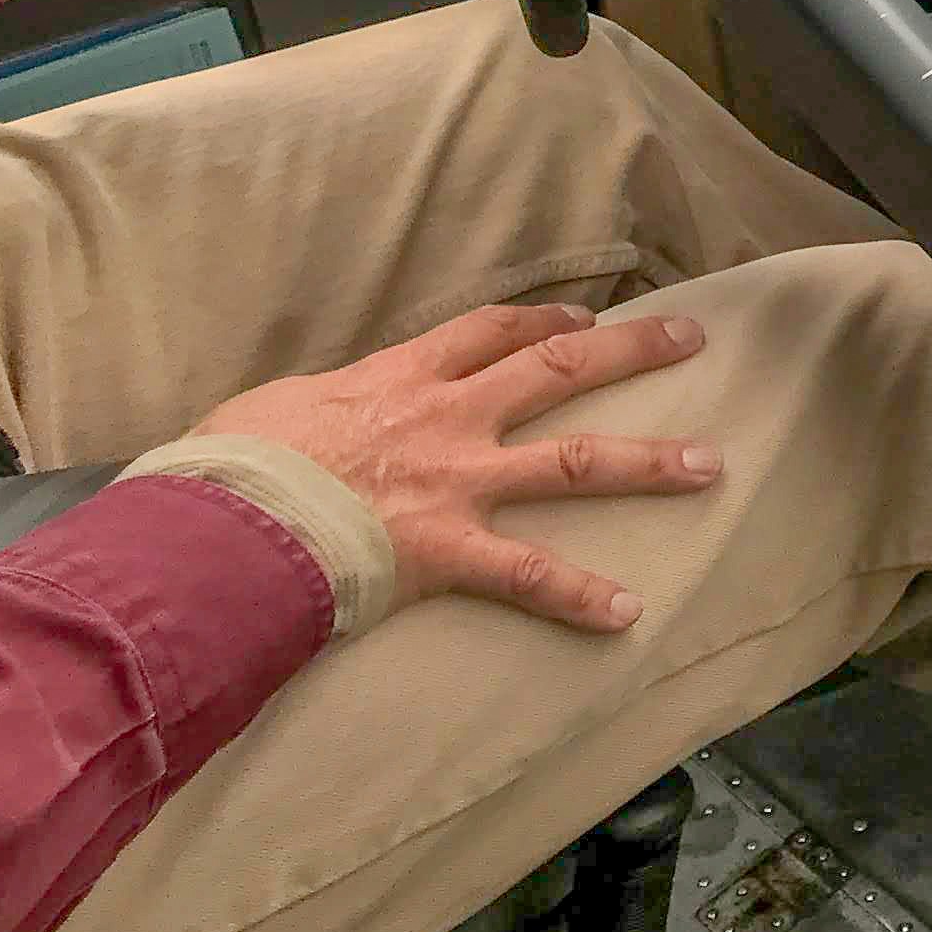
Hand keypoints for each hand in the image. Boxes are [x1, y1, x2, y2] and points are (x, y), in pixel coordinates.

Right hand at [188, 302, 724, 631]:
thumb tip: (309, 419)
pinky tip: (628, 613)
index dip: (541, 321)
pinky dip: (579, 597)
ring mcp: (458, 482)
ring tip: (710, 466)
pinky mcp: (450, 550)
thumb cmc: (231, 465)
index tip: (584, 319)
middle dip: (631, 352)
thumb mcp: (270, 410)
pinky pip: (529, 576)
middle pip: (558, 370)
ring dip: (647, 462)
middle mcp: (447, 418)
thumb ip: (315, 408)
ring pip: (575, 461)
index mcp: (400, 377)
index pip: (487, 332)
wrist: (222, 521)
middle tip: (692, 341)